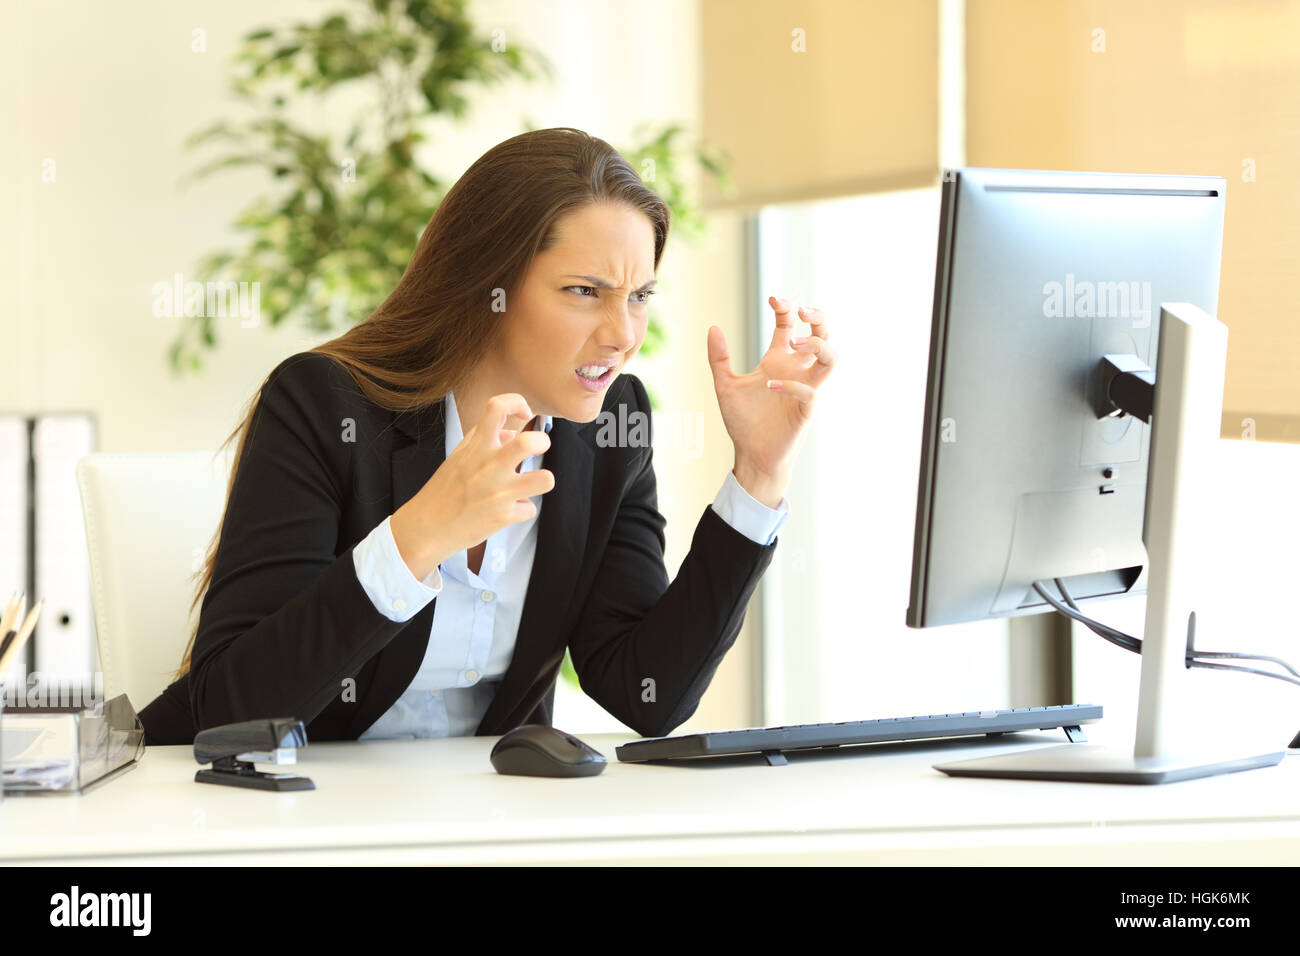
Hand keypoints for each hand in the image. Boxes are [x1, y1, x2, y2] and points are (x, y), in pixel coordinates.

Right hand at [390, 393, 555, 580]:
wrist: (427, 527)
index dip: (517, 402)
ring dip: (542, 480)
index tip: (525, 413)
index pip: (497, 407)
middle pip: (528, 443)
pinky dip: (521, 510)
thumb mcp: (459, 456)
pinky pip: (529, 509)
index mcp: (476, 446)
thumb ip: (483, 439)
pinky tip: (507, 511)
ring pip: (545, 479)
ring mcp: (498, 492)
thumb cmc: (443, 490)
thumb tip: (512, 433)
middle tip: (540, 447)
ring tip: (531, 483)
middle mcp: (488, 466)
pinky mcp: (504, 517)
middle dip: (542, 441)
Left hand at [707, 296, 834, 506]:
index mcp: (778, 361)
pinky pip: (810, 391)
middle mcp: (796, 371)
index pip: (790, 326)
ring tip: (795, 343)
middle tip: (803, 311)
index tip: (773, 298)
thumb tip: (713, 327)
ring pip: (830, 360)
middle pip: (823, 336)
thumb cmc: (743, 421)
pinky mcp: (805, 411)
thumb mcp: (725, 385)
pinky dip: (792, 385)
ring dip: (819, 345)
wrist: (751, 455)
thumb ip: (719, 358)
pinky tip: (769, 385)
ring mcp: (804, 389)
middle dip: (818, 319)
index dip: (786, 309)